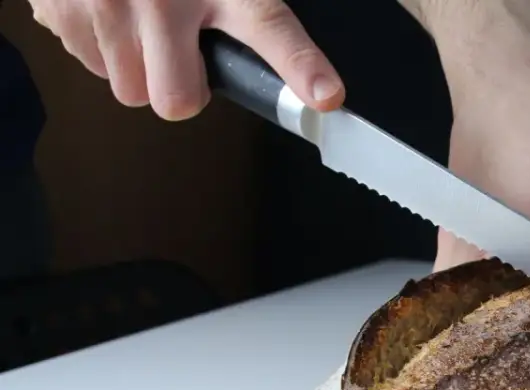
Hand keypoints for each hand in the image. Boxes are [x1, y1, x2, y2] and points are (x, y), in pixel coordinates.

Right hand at [30, 0, 343, 119]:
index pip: (269, 28)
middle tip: (184, 57)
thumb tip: (293, 54)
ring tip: (144, 23)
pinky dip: (104, 48)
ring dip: (140, 67)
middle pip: (177, 99)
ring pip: (130, 89)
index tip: (326, 96)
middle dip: (182, 88)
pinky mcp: (60, 10)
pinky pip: (91, 66)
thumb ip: (246, 5)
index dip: (301, 67)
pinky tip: (112, 12)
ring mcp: (107, 3)